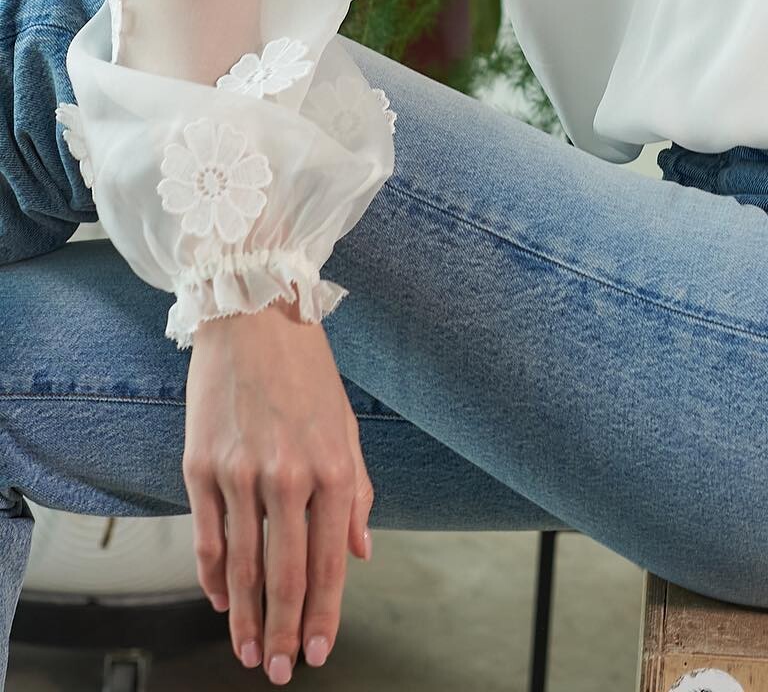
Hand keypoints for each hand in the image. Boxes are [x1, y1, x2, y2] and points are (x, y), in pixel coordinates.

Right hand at [182, 295, 373, 682]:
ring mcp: (240, 473)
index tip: (321, 651)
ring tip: (251, 652)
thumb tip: (360, 551)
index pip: (330, 561)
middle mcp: (288, 474)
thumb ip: (356, 493)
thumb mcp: (347, 426)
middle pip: (285, 574)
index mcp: (332, 466)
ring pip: (242, 567)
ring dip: (246, 619)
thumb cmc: (305, 370)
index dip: (326, 614)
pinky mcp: (201, 467)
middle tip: (283, 670)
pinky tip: (221, 602)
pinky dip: (212, 579)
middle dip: (286, 631)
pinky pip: (207, 538)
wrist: (253, 316)